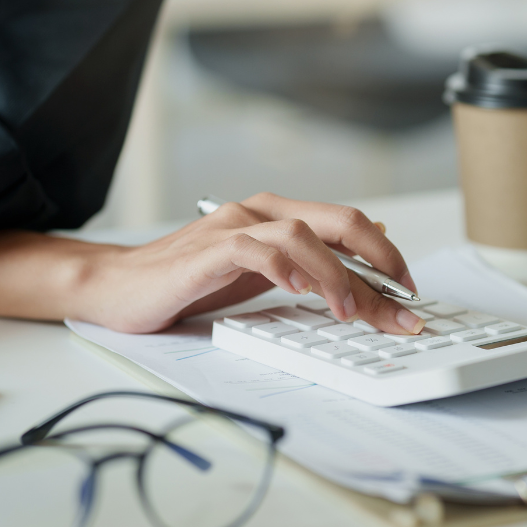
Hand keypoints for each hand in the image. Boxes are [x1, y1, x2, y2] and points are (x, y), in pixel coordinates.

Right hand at [0, 193, 423, 334]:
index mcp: (275, 216)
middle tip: (406, 298)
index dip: (386, 258)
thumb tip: (364, 253)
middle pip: (338, 221)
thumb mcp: (259, 274)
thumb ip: (307, 262)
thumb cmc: (186, 282)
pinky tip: (303, 291)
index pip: (347, 226)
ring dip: (338, 275)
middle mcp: (258, 214)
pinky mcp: (207, 252)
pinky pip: (255, 250)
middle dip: (381, 260)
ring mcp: (233, 228)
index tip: (410, 294)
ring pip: (303, 235)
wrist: (116, 287)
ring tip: (356, 313)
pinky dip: (285, 267)